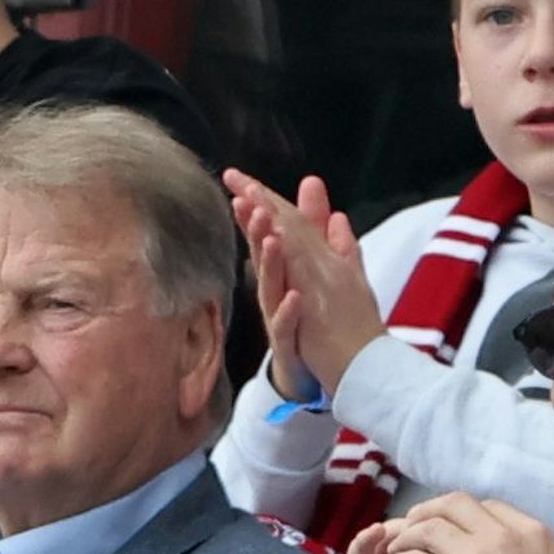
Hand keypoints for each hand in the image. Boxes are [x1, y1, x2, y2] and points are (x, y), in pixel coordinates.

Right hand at [224, 169, 383, 397]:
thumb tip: (311, 183)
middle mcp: (276, 294)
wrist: (315, 374)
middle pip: (263, 258)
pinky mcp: (291, 347)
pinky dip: (290, 313)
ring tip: (270, 239)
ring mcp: (281, 320)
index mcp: (284, 272)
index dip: (254, 207)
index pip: (268, 234)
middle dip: (254, 229)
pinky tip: (296, 296)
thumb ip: (314, 224)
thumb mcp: (314, 263)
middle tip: (246, 201)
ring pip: (271, 290)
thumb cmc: (309, 320)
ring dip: (269, 265)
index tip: (237, 180)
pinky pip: (288, 329)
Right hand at [327, 522, 476, 553]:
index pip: (450, 535)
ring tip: (409, 525)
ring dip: (399, 526)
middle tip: (440, 522)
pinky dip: (365, 540)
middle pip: (419, 526)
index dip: (459, 526)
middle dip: (429, 519)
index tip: (475, 525)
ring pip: (387, 533)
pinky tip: (375, 534)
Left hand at [378, 494, 553, 553]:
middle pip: (455, 504)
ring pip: (428, 527)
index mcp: (532, 533)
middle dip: (429, 510)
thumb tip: (516, 548)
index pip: (487, 506)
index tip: (447, 525)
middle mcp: (505, 536)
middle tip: (412, 523)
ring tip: (395, 548)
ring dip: (407, 535)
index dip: (462, 514)